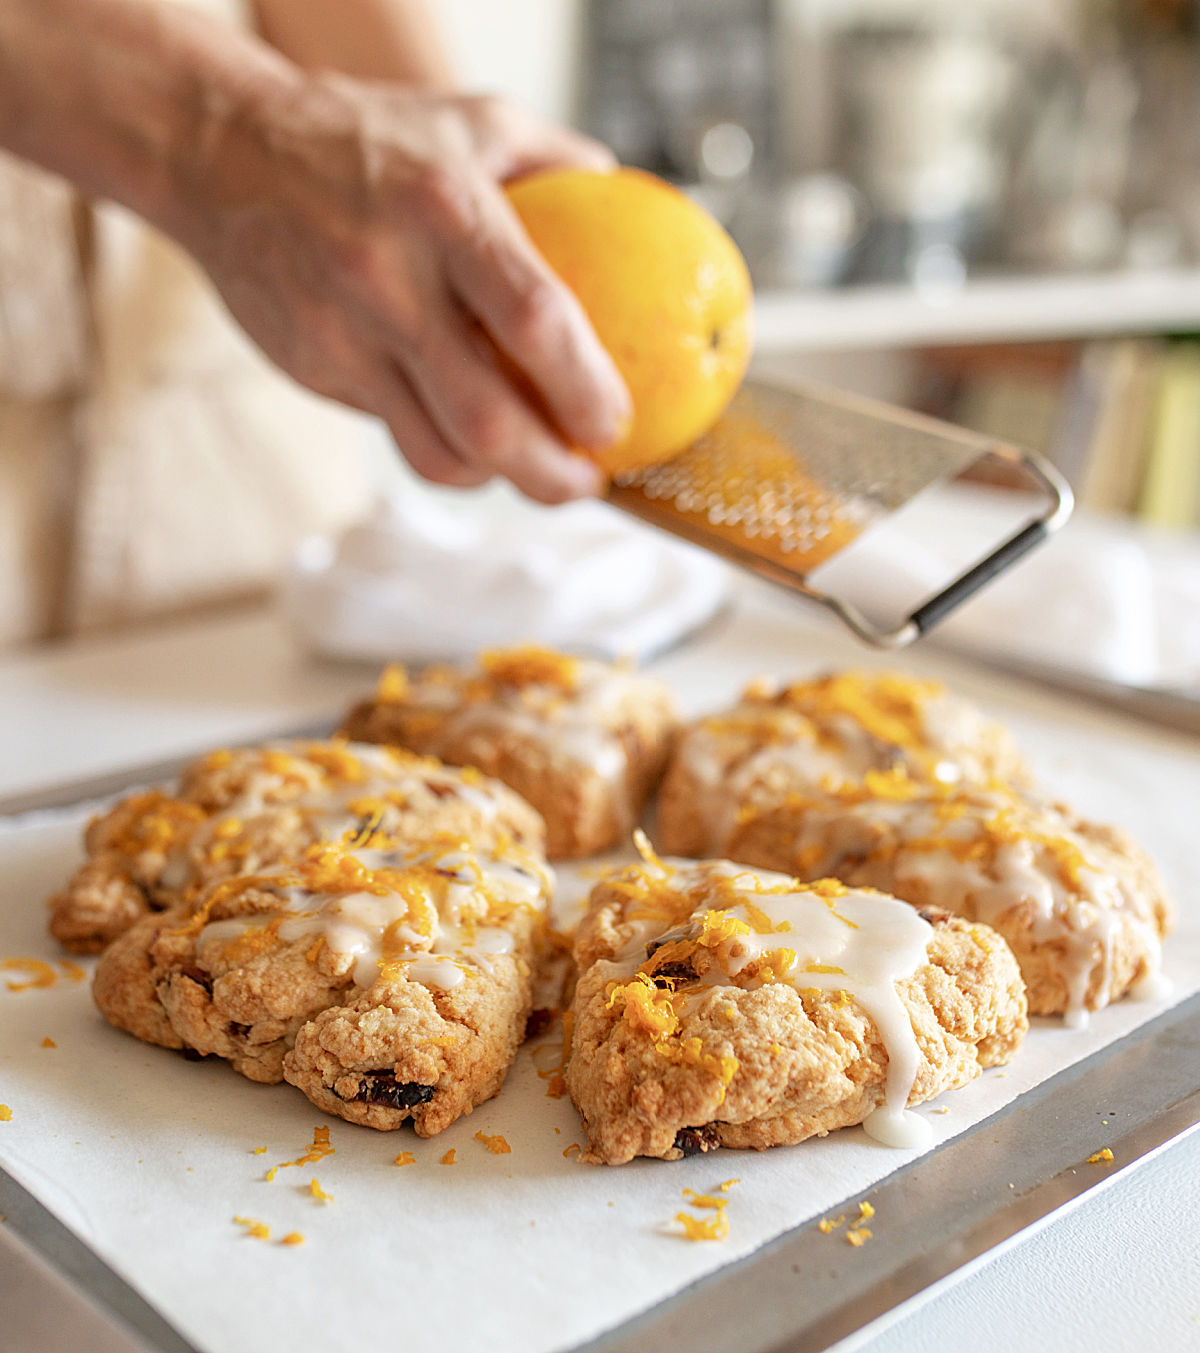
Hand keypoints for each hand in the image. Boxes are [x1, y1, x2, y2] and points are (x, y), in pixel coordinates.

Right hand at [179, 80, 630, 501]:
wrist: (221, 150)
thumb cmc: (368, 135)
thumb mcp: (474, 118)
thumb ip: (559, 162)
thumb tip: (635, 211)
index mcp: (443, 209)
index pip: (534, 320)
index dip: (585, 389)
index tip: (617, 421)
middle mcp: (388, 279)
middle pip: (487, 421)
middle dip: (550, 476)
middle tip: (586, 481)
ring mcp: (342, 334)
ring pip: (434, 452)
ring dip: (497, 479)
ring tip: (533, 470)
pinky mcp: (312, 369)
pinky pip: (391, 431)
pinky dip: (441, 447)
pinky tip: (467, 435)